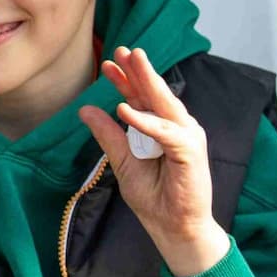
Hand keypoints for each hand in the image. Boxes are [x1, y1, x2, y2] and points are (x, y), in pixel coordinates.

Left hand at [78, 46, 229, 276]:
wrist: (174, 227)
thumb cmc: (154, 196)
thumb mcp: (123, 161)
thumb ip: (108, 136)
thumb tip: (85, 109)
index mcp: (161, 128)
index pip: (142, 98)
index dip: (125, 80)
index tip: (108, 63)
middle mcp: (177, 127)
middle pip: (155, 93)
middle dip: (139, 70)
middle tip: (123, 49)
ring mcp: (187, 137)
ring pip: (164, 104)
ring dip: (147, 82)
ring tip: (131, 61)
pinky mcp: (191, 152)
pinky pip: (166, 132)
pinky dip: (146, 121)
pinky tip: (126, 109)